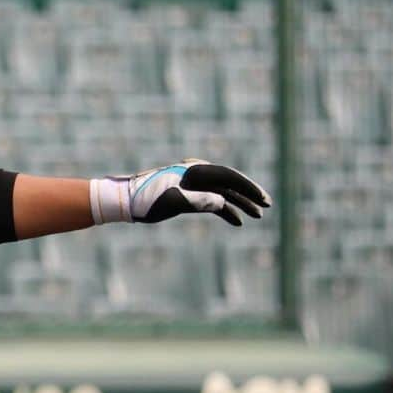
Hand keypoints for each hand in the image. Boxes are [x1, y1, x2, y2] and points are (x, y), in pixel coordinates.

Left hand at [90, 159, 271, 225]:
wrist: (126, 200)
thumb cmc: (146, 200)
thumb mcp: (172, 202)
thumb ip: (198, 201)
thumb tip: (222, 202)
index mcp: (194, 170)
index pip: (228, 176)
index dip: (248, 187)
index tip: (263, 199)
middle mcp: (196, 173)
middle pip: (229, 183)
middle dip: (248, 194)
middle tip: (267, 206)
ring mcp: (193, 183)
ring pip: (222, 192)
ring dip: (240, 203)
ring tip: (257, 215)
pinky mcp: (188, 193)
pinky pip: (212, 200)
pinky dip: (224, 210)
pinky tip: (237, 221)